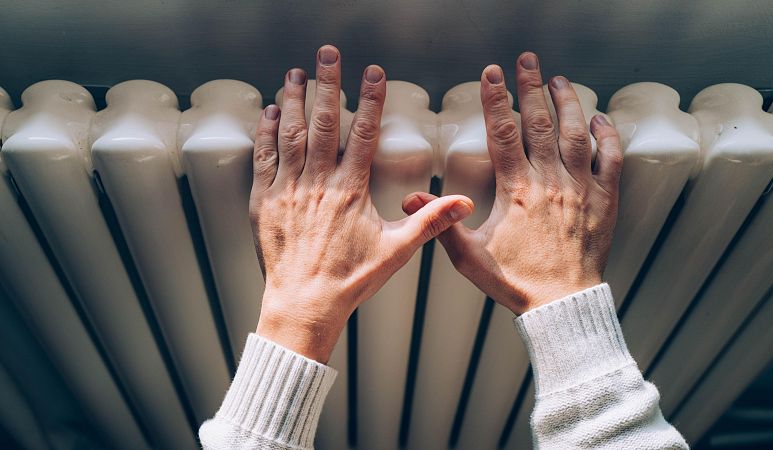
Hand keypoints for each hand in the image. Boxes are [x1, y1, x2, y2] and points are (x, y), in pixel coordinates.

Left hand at [249, 45, 473, 361]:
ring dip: (294, 100)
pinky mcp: (265, 202)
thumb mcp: (396, 251)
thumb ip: (429, 222)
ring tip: (297, 72)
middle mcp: (318, 184)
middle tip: (329, 54)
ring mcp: (288, 190)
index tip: (374, 73)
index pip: (364, 135)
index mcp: (350, 191)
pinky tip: (270, 112)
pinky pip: (264, 159)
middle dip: (328, 85)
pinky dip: (266, 133)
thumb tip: (464, 203)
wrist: (304, 305)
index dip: (371, 101)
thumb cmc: (349, 280)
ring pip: (291, 135)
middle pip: (324, 124)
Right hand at [403, 52, 622, 314]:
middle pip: (540, 123)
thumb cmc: (516, 282)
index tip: (491, 74)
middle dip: (531, 87)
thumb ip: (441, 222)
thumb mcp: (468, 255)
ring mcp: (579, 188)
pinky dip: (607, 137)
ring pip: (575, 134)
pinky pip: (610, 161)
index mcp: (516, 190)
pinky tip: (600, 119)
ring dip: (567, 102)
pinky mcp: (603, 201)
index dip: (495, 100)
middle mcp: (549, 181)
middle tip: (526, 61)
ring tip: (559, 79)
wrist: (562, 305)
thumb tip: (411, 198)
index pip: (502, 132)